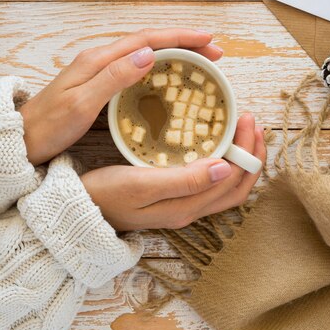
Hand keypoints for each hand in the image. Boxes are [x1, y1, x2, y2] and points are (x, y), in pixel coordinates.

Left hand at [19, 28, 222, 164]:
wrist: (20, 139)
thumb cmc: (49, 126)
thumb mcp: (81, 104)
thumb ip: (113, 78)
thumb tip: (149, 54)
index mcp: (98, 60)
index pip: (146, 40)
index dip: (179, 38)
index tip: (208, 40)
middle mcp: (100, 60)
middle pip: (149, 43)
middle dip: (184, 44)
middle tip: (215, 53)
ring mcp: (99, 72)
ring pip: (145, 55)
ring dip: (174, 55)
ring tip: (200, 63)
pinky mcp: (98, 86)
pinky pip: (136, 71)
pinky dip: (159, 70)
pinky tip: (169, 81)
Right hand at [81, 114, 266, 230]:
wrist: (78, 209)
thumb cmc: (106, 193)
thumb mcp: (143, 184)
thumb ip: (185, 180)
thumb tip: (225, 169)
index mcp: (187, 207)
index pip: (234, 181)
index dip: (248, 152)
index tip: (246, 118)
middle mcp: (190, 210)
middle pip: (237, 187)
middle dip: (251, 155)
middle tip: (251, 121)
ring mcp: (181, 207)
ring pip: (225, 187)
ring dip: (240, 160)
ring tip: (240, 131)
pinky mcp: (172, 200)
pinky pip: (209, 184)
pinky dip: (222, 164)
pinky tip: (214, 146)